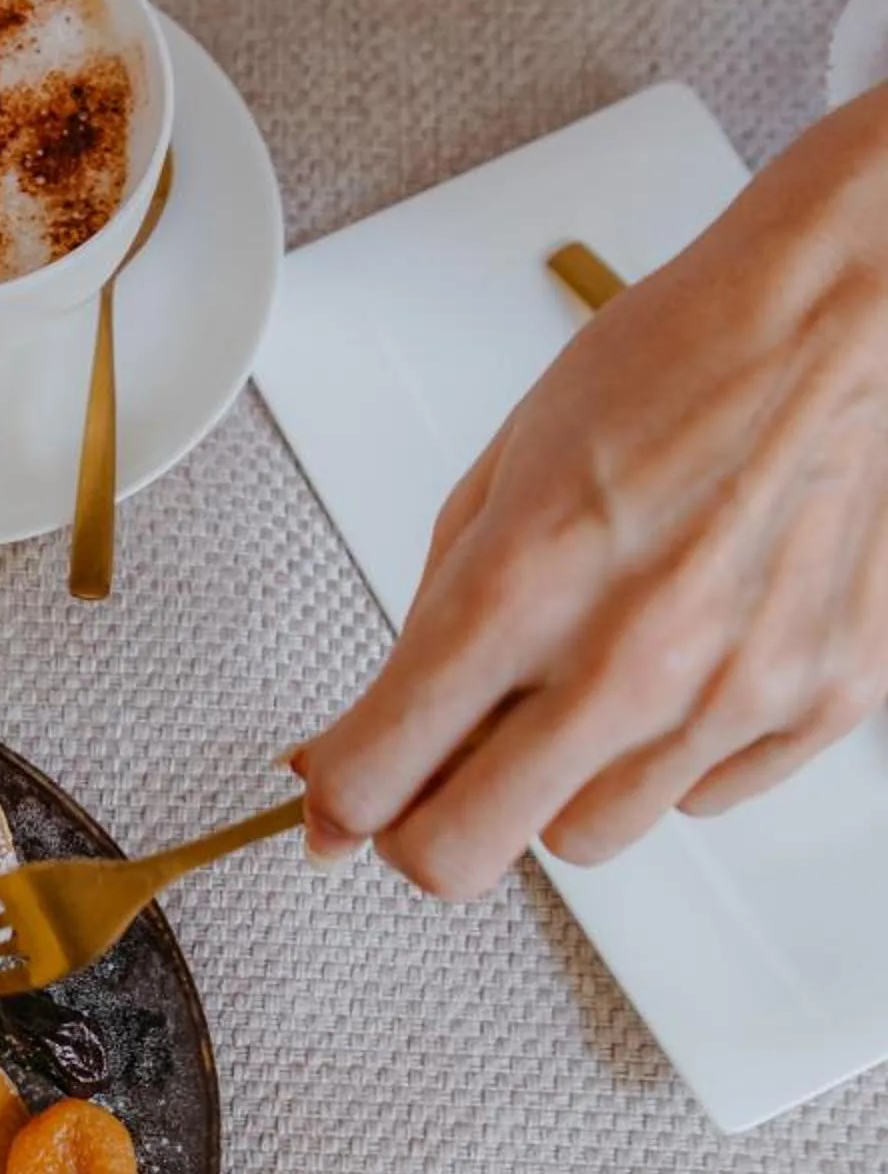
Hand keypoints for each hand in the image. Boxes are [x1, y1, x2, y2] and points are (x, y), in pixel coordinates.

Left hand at [295, 84, 887, 895]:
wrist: (832, 320)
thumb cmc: (669, 369)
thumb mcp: (497, 480)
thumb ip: (422, 628)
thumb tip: (351, 759)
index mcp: (523, 585)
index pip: (378, 780)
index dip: (341, 799)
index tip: (343, 788)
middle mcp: (629, 659)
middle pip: (465, 853)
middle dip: (428, 825)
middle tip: (442, 768)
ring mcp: (733, 694)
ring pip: (586, 839)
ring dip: (559, 785)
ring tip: (589, 679)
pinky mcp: (820, 703)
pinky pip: (702, 800)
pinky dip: (672, 755)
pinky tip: (684, 661)